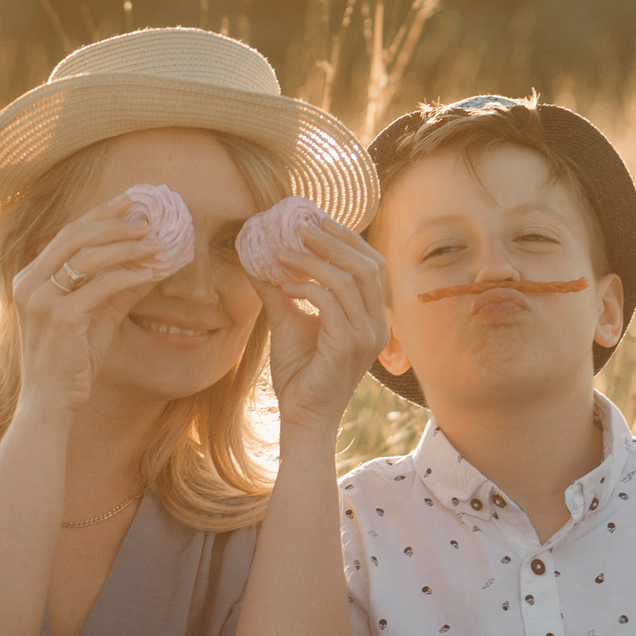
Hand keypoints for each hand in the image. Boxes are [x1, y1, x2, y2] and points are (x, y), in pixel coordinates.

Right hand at [11, 195, 187, 417]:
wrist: (51, 400)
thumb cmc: (72, 360)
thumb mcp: (97, 316)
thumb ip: (118, 289)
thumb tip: (150, 265)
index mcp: (31, 278)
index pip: (65, 234)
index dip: (98, 215)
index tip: (128, 201)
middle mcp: (29, 283)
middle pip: (73, 236)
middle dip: (114, 224)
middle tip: (148, 220)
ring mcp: (41, 299)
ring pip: (87, 257)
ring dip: (127, 248)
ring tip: (157, 245)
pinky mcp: (61, 317)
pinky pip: (100, 286)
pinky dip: (129, 276)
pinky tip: (151, 274)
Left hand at [254, 218, 389, 432]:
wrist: (302, 415)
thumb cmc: (300, 373)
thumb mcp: (289, 321)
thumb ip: (281, 290)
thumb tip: (257, 257)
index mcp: (372, 317)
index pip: (372, 266)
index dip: (347, 239)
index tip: (316, 220)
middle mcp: (377, 325)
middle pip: (369, 265)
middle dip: (335, 241)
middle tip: (301, 226)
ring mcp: (367, 336)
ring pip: (351, 280)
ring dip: (314, 260)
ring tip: (283, 252)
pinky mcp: (349, 346)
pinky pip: (331, 303)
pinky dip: (306, 288)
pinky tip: (283, 287)